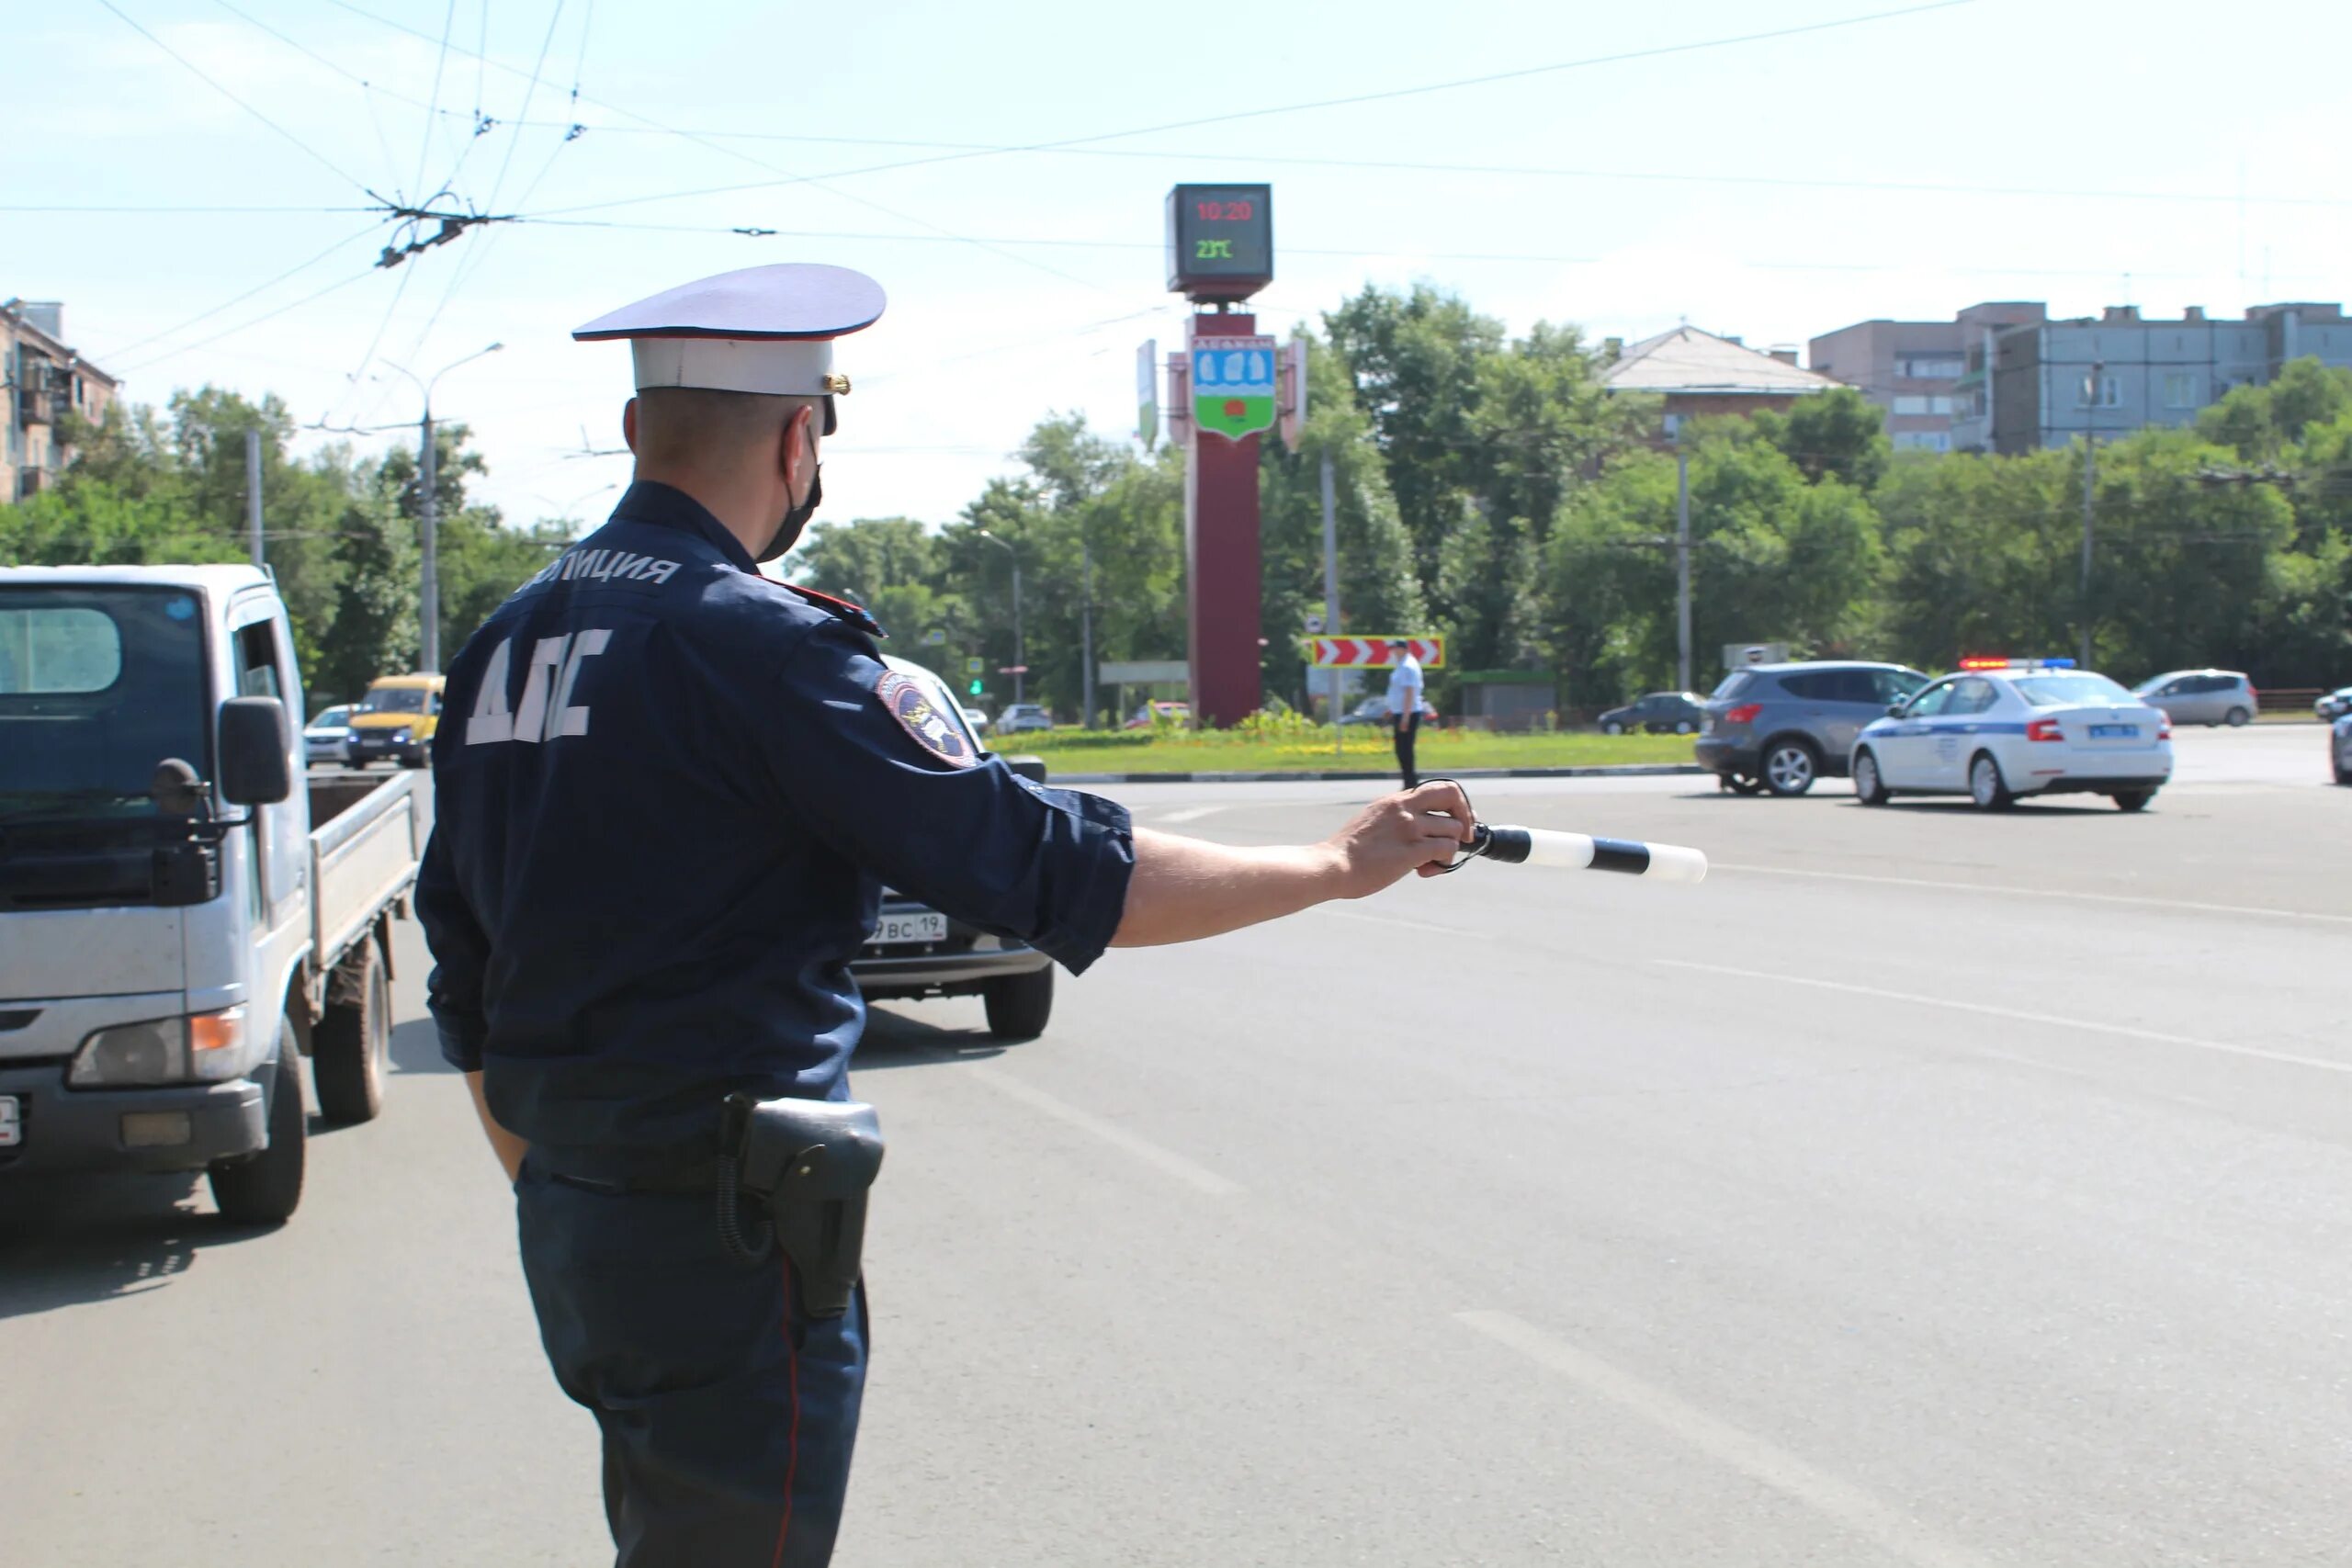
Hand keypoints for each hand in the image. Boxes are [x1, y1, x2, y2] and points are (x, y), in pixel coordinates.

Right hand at [1323, 781, 1474, 895]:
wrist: (1332, 866)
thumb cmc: (1347, 852)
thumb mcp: (1370, 821)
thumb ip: (1392, 818)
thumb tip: (1414, 827)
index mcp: (1394, 801)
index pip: (1436, 788)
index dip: (1454, 803)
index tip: (1457, 820)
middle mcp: (1404, 808)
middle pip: (1452, 795)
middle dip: (1465, 815)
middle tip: (1464, 836)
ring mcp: (1409, 828)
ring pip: (1453, 829)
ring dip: (1449, 849)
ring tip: (1429, 863)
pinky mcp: (1412, 850)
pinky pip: (1447, 849)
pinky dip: (1444, 862)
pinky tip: (1424, 871)